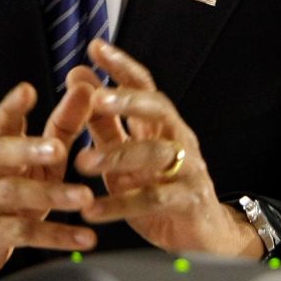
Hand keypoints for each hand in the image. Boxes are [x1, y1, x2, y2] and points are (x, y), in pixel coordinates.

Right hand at [0, 81, 95, 280]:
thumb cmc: (15, 190)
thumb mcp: (39, 160)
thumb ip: (64, 126)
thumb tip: (88, 87)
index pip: (2, 122)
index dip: (12, 106)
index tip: (27, 90)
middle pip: (2, 154)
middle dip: (30, 149)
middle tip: (59, 148)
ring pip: (14, 194)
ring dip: (52, 195)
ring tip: (85, 197)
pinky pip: (23, 235)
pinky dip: (57, 236)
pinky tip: (87, 238)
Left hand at [72, 40, 261, 257]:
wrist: (202, 232)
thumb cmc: (159, 188)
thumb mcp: (126, 155)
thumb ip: (102, 122)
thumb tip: (78, 77)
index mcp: (160, 125)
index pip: (144, 86)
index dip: (121, 66)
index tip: (95, 47)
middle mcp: (177, 139)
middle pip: (158, 109)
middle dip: (129, 100)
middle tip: (98, 98)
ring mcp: (187, 168)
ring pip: (155, 154)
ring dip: (117, 156)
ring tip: (82, 162)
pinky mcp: (187, 200)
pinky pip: (152, 199)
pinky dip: (119, 205)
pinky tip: (92, 210)